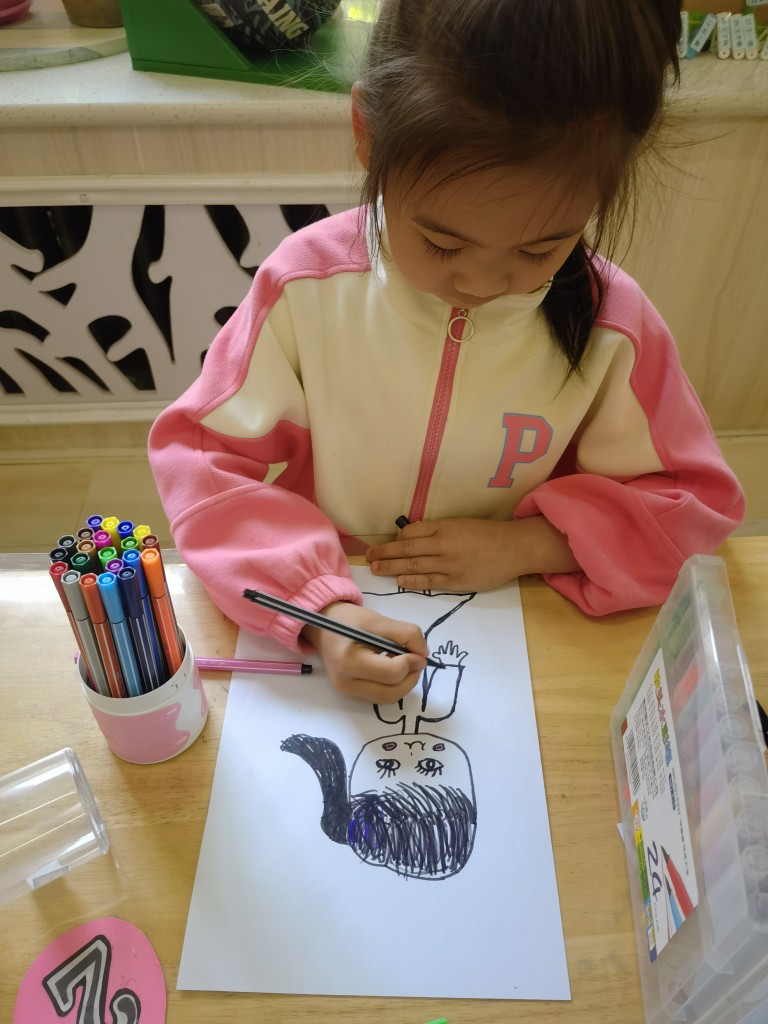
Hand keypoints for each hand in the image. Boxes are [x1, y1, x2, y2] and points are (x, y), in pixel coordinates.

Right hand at [302, 601, 428, 702]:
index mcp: (349, 661)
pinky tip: (392, 668)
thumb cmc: (348, 620)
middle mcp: (346, 682)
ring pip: (388, 698)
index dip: (411, 662)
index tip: (419, 651)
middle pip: (391, 692)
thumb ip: (406, 634)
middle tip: (416, 660)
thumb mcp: (378, 621)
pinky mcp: (350, 693)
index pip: (392, 673)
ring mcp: (347, 691)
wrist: (321, 626)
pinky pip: (380, 696)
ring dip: (404, 683)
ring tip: (405, 663)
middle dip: (411, 677)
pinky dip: (393, 684)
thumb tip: (423, 654)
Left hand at [365, 516, 579, 591]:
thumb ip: (439, 531)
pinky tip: (399, 581)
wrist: (514, 548)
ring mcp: (448, 564)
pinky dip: (411, 581)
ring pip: (412, 565)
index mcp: (444, 527)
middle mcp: (442, 544)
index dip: (395, 540)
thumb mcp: (461, 525)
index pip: (410, 533)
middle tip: (368, 557)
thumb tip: (413, 537)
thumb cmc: (488, 534)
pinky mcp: (455, 581)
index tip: (384, 544)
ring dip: (391, 567)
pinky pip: (428, 581)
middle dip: (384, 553)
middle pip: (405, 549)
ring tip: (376, 569)